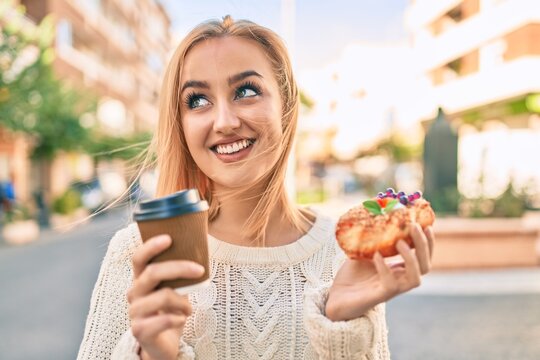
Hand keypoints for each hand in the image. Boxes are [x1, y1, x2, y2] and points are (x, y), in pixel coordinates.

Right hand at [127, 235, 204, 359]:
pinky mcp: (140, 330)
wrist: (162, 343)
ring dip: (182, 302)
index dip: (151, 246)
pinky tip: (181, 319)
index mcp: (141, 279)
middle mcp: (134, 293)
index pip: (139, 258)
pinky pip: (163, 320)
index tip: (169, 238)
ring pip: (163, 296)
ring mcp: (135, 312)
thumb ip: (179, 273)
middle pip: (153, 272)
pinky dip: (177, 318)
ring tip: (188, 309)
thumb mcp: (174, 288)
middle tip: (200, 270)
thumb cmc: (169, 311)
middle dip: (180, 268)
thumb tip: (199, 249)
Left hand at [326, 224, 434, 320]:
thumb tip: (371, 213)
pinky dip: (385, 268)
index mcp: (399, 269)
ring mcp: (391, 289)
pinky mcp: (379, 297)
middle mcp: (400, 280)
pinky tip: (376, 255)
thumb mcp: (362, 252)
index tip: (426, 225)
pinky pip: (390, 284)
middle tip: (414, 226)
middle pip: (425, 266)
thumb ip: (370, 238)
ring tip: (400, 242)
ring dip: (411, 258)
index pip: (423, 257)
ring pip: (415, 279)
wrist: (336, 299)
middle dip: (423, 245)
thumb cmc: (351, 277)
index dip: (428, 242)